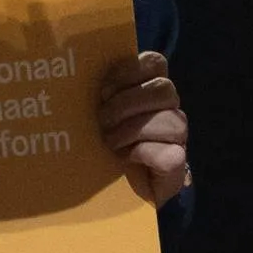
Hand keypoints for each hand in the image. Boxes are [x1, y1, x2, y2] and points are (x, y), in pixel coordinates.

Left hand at [95, 49, 190, 206]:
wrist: (119, 190)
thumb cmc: (103, 144)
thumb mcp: (99, 114)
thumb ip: (99, 93)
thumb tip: (75, 72)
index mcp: (150, 89)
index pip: (155, 62)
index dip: (130, 70)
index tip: (105, 89)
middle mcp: (168, 109)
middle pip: (163, 89)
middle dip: (127, 103)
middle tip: (103, 119)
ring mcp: (177, 136)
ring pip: (170, 120)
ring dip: (132, 130)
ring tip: (110, 143)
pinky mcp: (177, 163)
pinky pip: (170, 153)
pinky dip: (144, 154)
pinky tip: (128, 158)